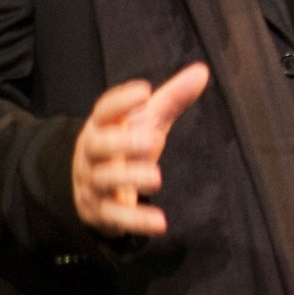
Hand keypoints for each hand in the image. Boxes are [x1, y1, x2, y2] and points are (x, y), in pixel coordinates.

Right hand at [71, 62, 208, 236]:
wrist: (92, 188)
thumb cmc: (124, 145)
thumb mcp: (146, 121)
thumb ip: (171, 98)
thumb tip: (202, 71)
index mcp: (102, 126)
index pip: (104, 109)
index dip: (121, 100)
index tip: (145, 91)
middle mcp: (92, 153)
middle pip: (99, 145)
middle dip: (124, 143)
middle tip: (153, 140)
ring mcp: (93, 183)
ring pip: (105, 181)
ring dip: (130, 178)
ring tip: (156, 178)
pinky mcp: (101, 212)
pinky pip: (115, 217)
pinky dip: (137, 220)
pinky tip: (160, 223)